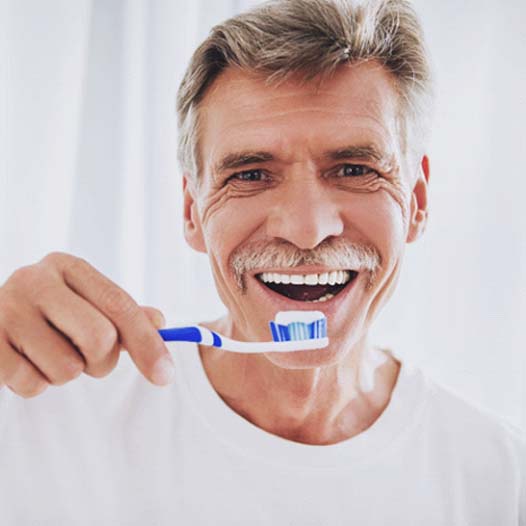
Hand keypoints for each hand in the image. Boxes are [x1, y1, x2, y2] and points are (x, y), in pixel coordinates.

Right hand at [0, 252, 175, 397]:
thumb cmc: (49, 315)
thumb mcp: (86, 304)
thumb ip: (124, 314)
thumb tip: (161, 322)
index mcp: (68, 266)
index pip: (119, 305)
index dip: (147, 342)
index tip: (166, 375)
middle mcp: (34, 279)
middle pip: (100, 337)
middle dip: (103, 362)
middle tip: (89, 360)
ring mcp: (5, 309)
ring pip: (67, 368)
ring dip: (67, 373)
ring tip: (49, 356)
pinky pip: (31, 384)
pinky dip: (36, 384)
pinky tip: (24, 363)